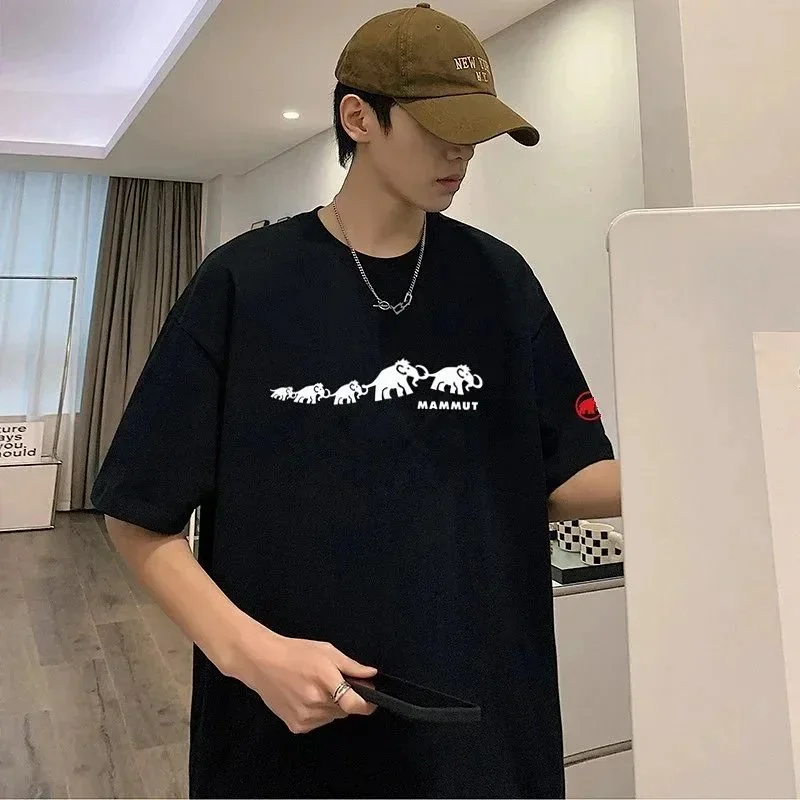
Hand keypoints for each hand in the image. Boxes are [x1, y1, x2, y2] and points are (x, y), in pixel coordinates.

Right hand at [229, 619, 377, 733]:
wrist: (262, 662)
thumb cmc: (295, 653)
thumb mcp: (327, 651)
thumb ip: (351, 666)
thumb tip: (372, 674)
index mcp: (325, 680)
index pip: (354, 704)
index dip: (367, 704)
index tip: (371, 700)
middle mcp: (315, 702)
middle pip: (345, 710)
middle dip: (345, 699)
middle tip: (333, 683)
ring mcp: (305, 717)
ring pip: (332, 717)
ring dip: (331, 706)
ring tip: (315, 687)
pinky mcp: (296, 726)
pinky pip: (318, 723)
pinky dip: (317, 713)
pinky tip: (305, 697)